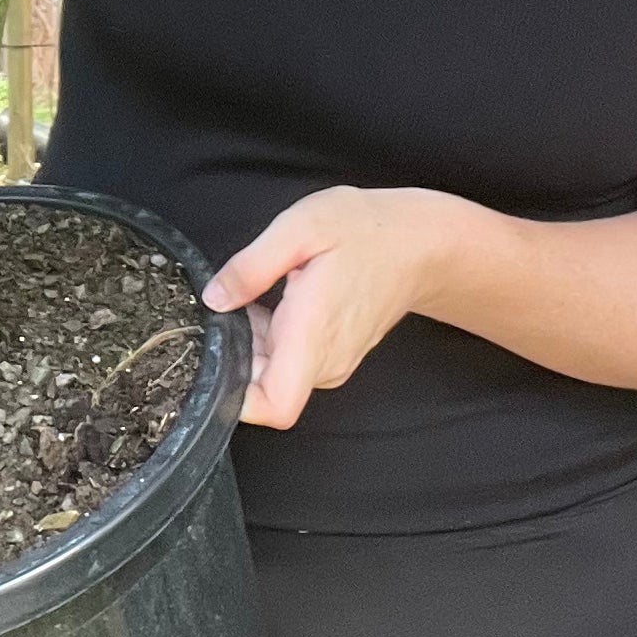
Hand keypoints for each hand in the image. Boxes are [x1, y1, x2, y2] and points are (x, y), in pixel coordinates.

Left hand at [202, 186, 455, 428]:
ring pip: (275, 373)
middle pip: (263, 388)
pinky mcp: (336, 356)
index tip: (215, 358)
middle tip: (237, 302)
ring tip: (262, 293)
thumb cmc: (366, 231)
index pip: (275, 408)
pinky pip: (292, 361)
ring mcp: (333, 363)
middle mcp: (324, 362)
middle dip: (237, 352)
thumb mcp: (300, 229)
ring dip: (255, 341)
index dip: (237, 398)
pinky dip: (274, 337)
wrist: (422, 244)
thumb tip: (214, 299)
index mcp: (312, 337)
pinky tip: (279, 298)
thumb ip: (252, 267)